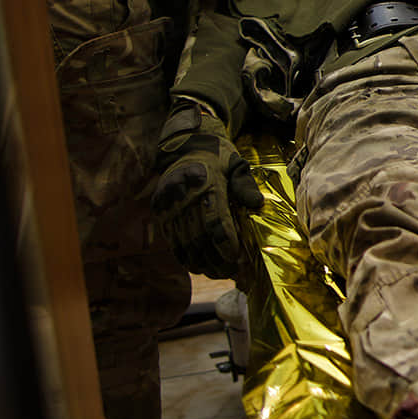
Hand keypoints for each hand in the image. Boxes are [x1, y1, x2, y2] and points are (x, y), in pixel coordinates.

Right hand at [150, 101, 263, 279]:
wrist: (185, 145)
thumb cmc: (218, 156)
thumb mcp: (237, 164)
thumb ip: (245, 185)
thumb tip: (257, 205)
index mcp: (206, 182)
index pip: (214, 218)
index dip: (224, 241)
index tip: (236, 257)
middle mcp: (183, 195)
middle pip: (198, 235)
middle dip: (215, 258)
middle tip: (233, 272)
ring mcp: (168, 204)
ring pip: (184, 241)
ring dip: (201, 262)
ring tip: (219, 273)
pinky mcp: (160, 212)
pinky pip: (171, 239)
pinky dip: (185, 256)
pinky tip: (198, 267)